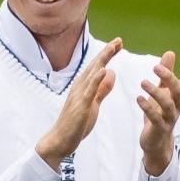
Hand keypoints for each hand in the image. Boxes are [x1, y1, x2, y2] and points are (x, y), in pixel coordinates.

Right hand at [36, 38, 121, 170]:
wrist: (60, 140)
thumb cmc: (76, 123)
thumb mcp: (93, 104)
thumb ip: (102, 89)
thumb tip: (111, 73)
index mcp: (84, 87)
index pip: (97, 67)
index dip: (108, 55)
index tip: (118, 43)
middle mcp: (80, 87)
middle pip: (95, 66)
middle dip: (107, 52)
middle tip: (119, 40)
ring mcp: (79, 95)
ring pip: (92, 74)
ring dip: (103, 60)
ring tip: (113, 48)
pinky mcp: (81, 106)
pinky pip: (90, 90)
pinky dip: (96, 78)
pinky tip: (104, 69)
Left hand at [139, 52, 179, 175]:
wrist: (156, 141)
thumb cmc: (159, 113)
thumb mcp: (162, 91)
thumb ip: (165, 74)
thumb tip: (170, 53)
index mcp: (178, 96)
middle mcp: (177, 106)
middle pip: (178, 90)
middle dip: (169, 77)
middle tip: (154, 66)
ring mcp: (169, 117)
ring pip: (168, 104)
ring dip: (155, 92)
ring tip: (142, 82)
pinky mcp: (159, 128)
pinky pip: (155, 117)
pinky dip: (147, 107)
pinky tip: (138, 98)